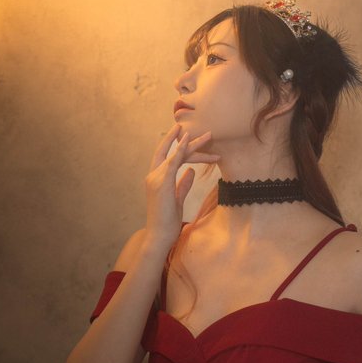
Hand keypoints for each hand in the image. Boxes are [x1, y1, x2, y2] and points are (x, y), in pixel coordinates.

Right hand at [144, 123, 219, 250]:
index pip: (166, 158)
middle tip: (198, 127)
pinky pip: (173, 161)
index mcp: (156, 180)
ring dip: (192, 144)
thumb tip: (192, 172)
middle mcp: (153, 176)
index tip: (187, 135)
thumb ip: (183, 184)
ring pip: (175, 155)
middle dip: (181, 138)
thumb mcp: (177, 199)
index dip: (176, 145)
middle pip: (168, 151)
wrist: (159, 235)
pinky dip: (181, 149)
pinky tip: (189, 140)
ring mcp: (155, 178)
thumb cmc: (167, 221)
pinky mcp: (162, 182)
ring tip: (208, 135)